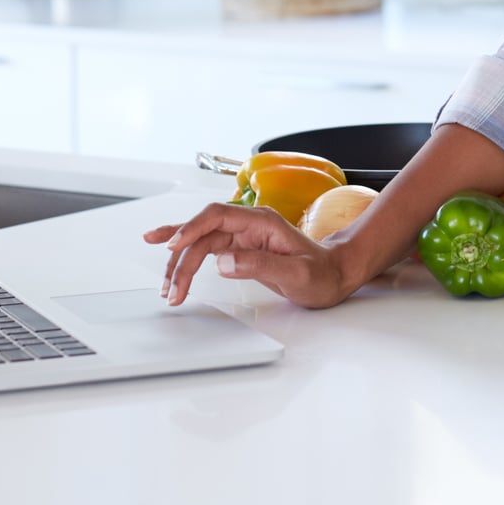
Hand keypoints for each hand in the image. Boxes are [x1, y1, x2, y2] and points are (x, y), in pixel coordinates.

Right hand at [144, 203, 357, 308]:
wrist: (334, 275)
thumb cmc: (322, 273)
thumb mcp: (295, 274)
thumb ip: (259, 265)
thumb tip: (223, 262)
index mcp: (262, 221)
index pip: (217, 216)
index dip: (192, 228)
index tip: (174, 245)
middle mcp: (248, 223)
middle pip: (203, 232)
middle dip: (182, 259)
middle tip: (172, 289)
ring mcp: (242, 235)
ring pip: (200, 242)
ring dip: (180, 264)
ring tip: (168, 288)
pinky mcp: (239, 248)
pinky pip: (205, 248)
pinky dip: (186, 257)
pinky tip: (169, 255)